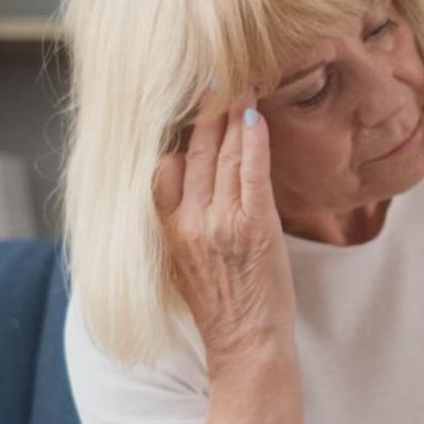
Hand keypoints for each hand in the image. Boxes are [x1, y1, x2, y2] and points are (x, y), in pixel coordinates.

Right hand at [153, 88, 295, 365]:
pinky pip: (251, 170)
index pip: (167, 167)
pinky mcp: (254, 225)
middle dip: (206, 113)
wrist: (246, 344)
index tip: (191, 108)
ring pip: (223, 156)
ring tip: (241, 87)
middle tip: (216, 79)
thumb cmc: (224, 307)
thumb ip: (187, 224)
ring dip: (233, 116)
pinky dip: (254, 140)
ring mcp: (221, 221)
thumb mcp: (187, 264)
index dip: (181, 135)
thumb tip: (198, 186)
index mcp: (169, 231)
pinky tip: (256, 116)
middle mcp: (189, 222)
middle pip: (195, 153)